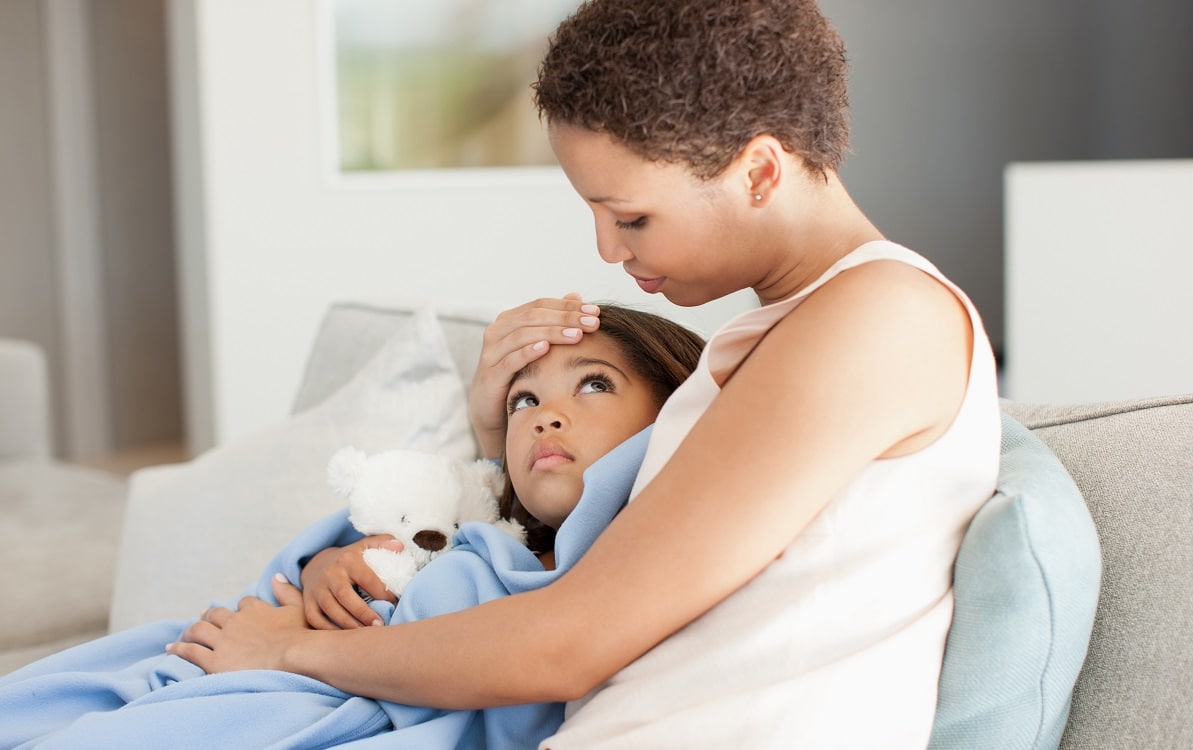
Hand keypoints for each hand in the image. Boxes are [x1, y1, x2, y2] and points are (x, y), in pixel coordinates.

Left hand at [168, 582, 307, 672]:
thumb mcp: (298, 609)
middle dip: (208, 617)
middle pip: (215, 615)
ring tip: (184, 634)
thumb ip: (287, 592)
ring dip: (189, 631)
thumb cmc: (300, 636)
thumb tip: (275, 575)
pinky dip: (178, 648)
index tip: (236, 615)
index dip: (239, 610)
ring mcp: (223, 641)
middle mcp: (235, 622)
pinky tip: (171, 647)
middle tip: (202, 621)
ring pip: (198, 631)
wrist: (294, 657)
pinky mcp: (215, 661)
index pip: (242, 605)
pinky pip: (190, 651)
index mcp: (254, 609)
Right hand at [299, 537, 401, 628]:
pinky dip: (329, 630)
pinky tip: (345, 637)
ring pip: (330, 609)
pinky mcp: (308, 602)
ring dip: (348, 624)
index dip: (382, 592)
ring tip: (365, 634)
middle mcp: (330, 574)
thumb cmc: (350, 559)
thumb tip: (401, 547)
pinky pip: (315, 619)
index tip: (394, 604)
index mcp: (348, 560)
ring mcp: (317, 589)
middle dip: (363, 613)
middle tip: (380, 625)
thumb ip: (383, 543)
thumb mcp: (365, 545)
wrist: (317, 563)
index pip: (367, 578)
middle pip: (345, 595)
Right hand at [469, 294, 600, 458]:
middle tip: (592, 323)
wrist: (492, 408)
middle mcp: (498, 331)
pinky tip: (547, 349)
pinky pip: (510, 360)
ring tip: (577, 336)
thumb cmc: (518, 373)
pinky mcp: (491, 374)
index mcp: (509, 319)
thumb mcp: (537, 345)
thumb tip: (576, 295)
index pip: (541, 305)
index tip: (595, 312)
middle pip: (534, 316)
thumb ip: (553, 320)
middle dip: (566, 318)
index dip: (568, 306)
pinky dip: (528, 352)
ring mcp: (492, 352)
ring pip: (523, 335)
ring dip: (552, 333)